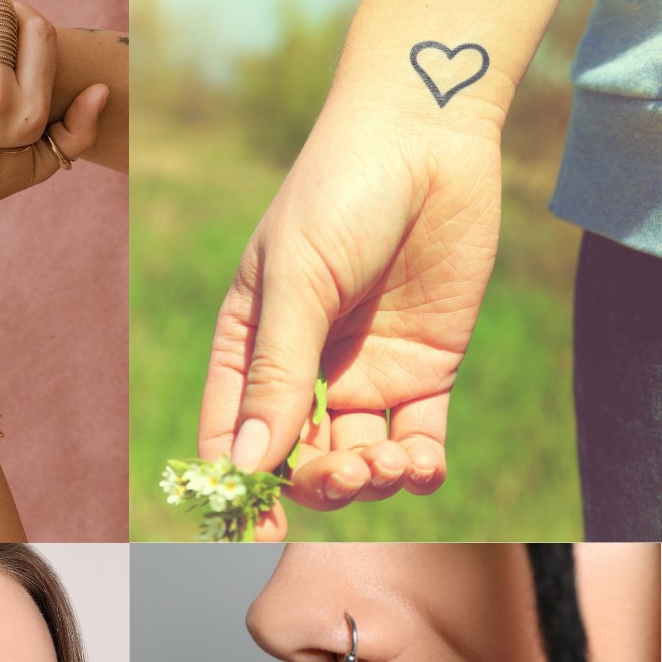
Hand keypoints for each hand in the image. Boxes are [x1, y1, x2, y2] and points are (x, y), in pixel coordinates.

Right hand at [200, 104, 500, 533]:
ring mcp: (362, 374)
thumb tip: (251, 467)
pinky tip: (421, 466)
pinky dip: (418, 467)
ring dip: (368, 478)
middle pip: (296, 461)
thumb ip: (277, 374)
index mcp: (249, 346)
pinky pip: (415, 440)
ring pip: (354, 459)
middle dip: (319, 484)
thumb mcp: (298, 280)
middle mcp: (301, 370)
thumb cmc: (341, 189)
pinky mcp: (422, 370)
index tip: (257, 528)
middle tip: (345, 473)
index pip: (233, 436)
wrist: (429, 133)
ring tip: (387, 461)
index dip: (242, 488)